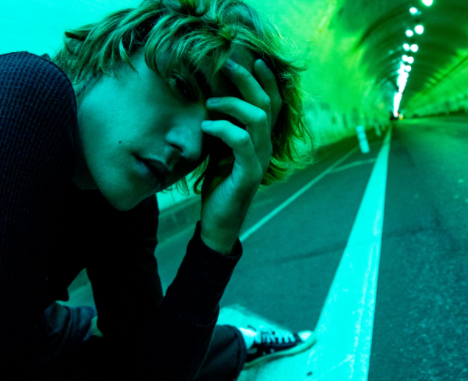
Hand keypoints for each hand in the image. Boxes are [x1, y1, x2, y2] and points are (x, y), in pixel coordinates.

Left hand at [199, 58, 281, 249]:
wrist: (219, 221)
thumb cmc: (219, 185)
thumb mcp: (222, 151)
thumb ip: (226, 129)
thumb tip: (214, 101)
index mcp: (262, 141)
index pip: (273, 104)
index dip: (267, 81)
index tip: (253, 60)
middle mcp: (266, 147)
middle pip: (267, 104)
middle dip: (249, 81)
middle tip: (228, 65)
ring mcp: (259, 161)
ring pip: (257, 119)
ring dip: (232, 104)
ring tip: (210, 103)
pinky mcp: (248, 174)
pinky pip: (241, 142)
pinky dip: (223, 129)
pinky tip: (207, 126)